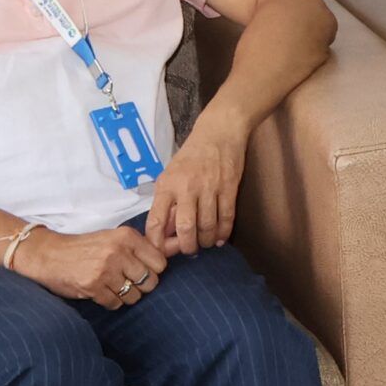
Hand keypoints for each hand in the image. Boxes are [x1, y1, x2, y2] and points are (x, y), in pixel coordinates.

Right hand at [12, 226, 168, 308]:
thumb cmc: (85, 248)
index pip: (160, 263)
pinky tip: (100, 291)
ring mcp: (105, 270)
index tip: (141, 271)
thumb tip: (175, 252)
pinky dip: (111, 302)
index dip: (153, 271)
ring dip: (125, 296)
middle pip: (151, 282)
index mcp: (127, 237)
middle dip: (141, 286)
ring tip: (111, 285)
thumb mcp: (114, 239)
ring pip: (134, 296)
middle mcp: (119, 252)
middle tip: (125, 281)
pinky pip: (116, 304)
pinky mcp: (93, 286)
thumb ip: (141, 247)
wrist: (48, 254)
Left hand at [146, 122, 245, 255]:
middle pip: (185, 228)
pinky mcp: (229, 187)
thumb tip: (167, 232)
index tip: (160, 252)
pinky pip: (227, 217)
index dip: (157, 242)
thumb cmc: (191, 156)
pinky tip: (220, 239)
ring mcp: (209, 188)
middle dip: (187, 246)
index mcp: (167, 185)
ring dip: (207, 241)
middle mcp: (186, 187)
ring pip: (208, 225)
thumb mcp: (170, 175)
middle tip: (190, 250)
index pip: (156, 220)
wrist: (219, 133)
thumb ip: (167, 202)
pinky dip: (224, 232)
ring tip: (206, 243)